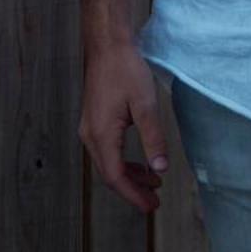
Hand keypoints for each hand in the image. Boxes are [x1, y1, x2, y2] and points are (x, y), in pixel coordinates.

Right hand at [80, 40, 169, 213]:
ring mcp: (90, 128)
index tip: (151, 206)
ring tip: (153, 183)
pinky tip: (140, 162)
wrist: (107, 45)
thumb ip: (153, 138)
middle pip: (110, 174)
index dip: (133, 195)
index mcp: (101, 135)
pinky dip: (123, 161)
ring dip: (129, 176)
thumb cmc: (125, 70)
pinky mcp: (94, 121)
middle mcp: (90, 136)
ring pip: (108, 163)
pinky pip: (107, 151)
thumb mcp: (145, 104)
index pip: (116, 176)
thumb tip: (160, 169)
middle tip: (154, 201)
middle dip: (132, 190)